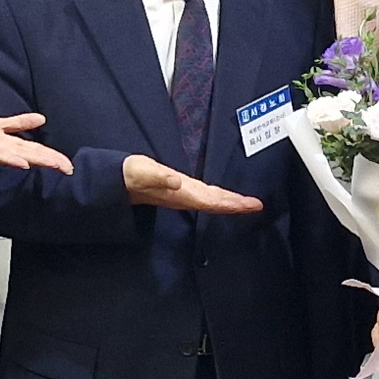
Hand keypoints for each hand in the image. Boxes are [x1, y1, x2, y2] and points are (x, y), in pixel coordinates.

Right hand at [123, 153, 265, 212]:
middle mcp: (187, 197)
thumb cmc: (132, 175)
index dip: (233, 204)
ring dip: (231, 203)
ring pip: (213, 202)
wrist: (121, 182)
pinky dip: (220, 198)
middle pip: (217, 204)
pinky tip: (227, 199)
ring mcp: (185, 196)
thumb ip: (159, 177)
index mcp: (183, 194)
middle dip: (237, 205)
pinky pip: (207, 197)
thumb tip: (176, 181)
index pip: (213, 201)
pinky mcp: (183, 191)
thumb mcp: (143, 173)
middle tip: (257, 205)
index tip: (251, 205)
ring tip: (248, 204)